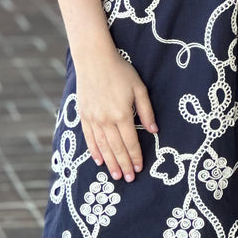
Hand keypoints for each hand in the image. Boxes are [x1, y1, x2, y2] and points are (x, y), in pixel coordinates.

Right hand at [75, 52, 157, 182]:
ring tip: (115, 175)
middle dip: (124, 165)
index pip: (131, 142)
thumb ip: (146, 111)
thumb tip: (154, 131)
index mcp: (122, 114)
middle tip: (129, 179)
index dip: (136, 157)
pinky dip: (94, 151)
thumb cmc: (120, 71)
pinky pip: (89, 138)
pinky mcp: (83, 116)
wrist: (93, 59)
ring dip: (110, 163)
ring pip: (102, 147)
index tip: (140, 168)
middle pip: (117, 148)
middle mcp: (106, 120)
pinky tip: (99, 161)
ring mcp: (93, 119)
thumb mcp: (139, 88)